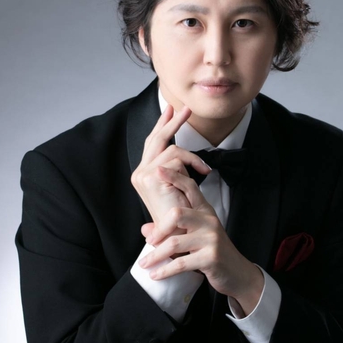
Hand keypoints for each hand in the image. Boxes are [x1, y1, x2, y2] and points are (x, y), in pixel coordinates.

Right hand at [131, 104, 210, 228]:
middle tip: (185, 109)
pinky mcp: (152, 177)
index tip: (171, 111)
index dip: (161, 126)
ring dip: (192, 157)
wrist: (179, 234)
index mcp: (143, 174)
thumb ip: (175, 167)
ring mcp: (143, 175)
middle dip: (172, 122)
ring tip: (203, 169)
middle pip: (156, 139)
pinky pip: (178, 159)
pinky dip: (193, 164)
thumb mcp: (177, 185)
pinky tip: (202, 174)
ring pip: (172, 149)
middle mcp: (139, 173)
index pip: (151, 144)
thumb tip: (178, 148)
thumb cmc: (181, 214)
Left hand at [138, 167, 263, 309]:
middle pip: (177, 213)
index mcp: (204, 211)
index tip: (159, 170)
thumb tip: (145, 229)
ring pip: (175, 242)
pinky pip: (181, 263)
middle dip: (160, 229)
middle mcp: (208, 220)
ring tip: (144, 264)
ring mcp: (211, 238)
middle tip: (149, 241)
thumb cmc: (212, 252)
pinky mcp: (211, 257)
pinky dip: (165, 270)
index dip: (174, 177)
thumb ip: (170, 231)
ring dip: (156, 256)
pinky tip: (155, 275)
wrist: (237, 272)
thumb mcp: (194, 237)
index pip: (190, 187)